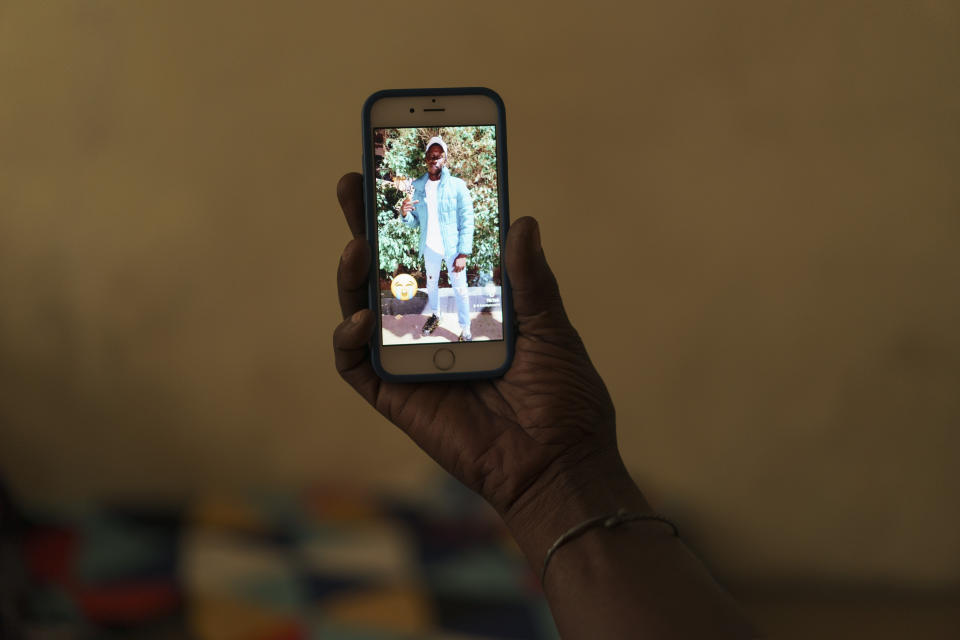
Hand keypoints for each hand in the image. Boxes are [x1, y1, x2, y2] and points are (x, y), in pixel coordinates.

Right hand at [335, 172, 624, 540]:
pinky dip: (348, 338)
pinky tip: (362, 318)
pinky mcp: (394, 395)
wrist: (557, 465)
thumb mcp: (552, 329)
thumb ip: (531, 280)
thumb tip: (522, 219)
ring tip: (357, 244)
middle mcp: (435, 325)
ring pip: (362, 307)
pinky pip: (355, 363)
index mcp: (471, 304)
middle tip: (354, 182)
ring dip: (352, 273)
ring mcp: (410, 358)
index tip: (404, 169)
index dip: (416, 213)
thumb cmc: (563, 399)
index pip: (435, 250)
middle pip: (390, 268)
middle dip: (368, 224)